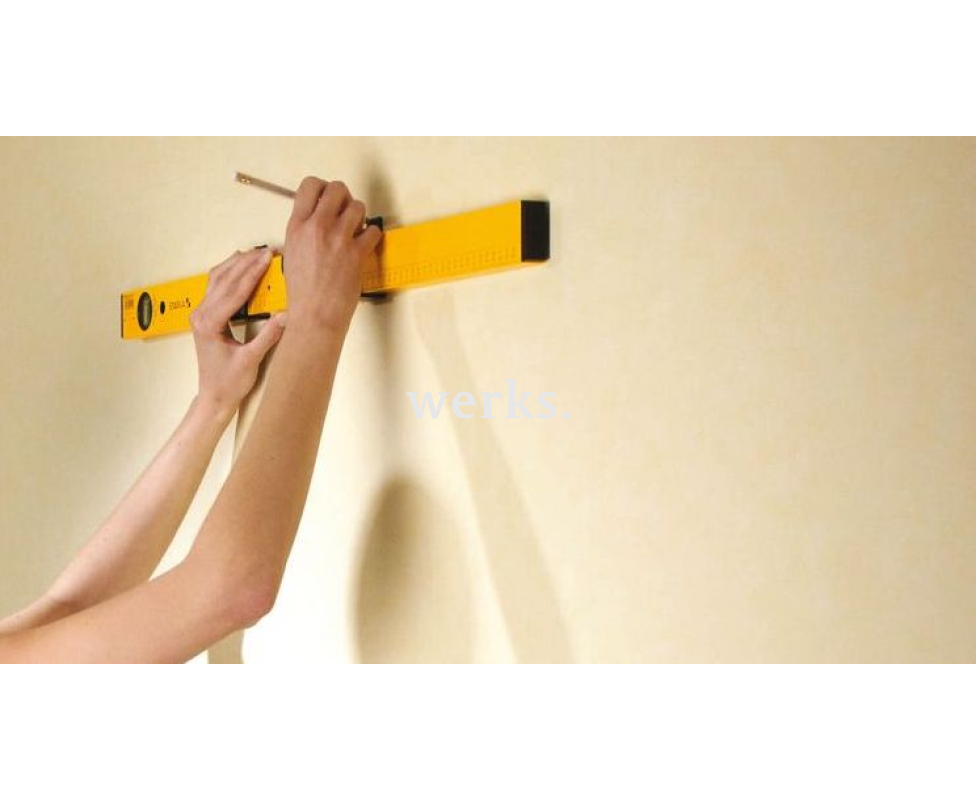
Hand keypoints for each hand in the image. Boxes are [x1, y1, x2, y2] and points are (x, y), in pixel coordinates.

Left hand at [190, 248, 287, 414]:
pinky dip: (230, 273)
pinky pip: (216, 286)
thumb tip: (286, 315)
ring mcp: (201, 313)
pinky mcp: (205, 315)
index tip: (268, 258)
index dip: (253, 272)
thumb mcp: (252, 360)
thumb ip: (268, 336)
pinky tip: (241, 265)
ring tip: (257, 253)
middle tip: (268, 251)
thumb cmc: (230, 382)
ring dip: (237, 263)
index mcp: (210, 324)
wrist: (214, 396)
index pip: (235, 291)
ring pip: (217, 278)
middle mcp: (201, 314)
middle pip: (224, 279)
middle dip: (247, 262)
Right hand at [283, 177, 382, 333]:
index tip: (327, 199)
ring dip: (360, 216)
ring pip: (358, 206)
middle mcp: (317, 226)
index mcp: (297, 225)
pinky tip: (364, 245)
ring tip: (355, 231)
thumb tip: (319, 215)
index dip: (322, 188)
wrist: (315, 313)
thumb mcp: (292, 251)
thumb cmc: (303, 290)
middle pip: (338, 188)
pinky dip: (372, 236)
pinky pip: (374, 230)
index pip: (310, 185)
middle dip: (345, 198)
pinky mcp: (357, 252)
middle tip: (345, 213)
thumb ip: (304, 229)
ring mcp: (339, 238)